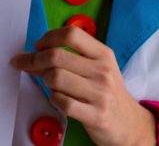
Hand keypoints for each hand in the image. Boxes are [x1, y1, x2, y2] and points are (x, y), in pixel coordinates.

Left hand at [11, 27, 156, 145]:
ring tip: (49, 84)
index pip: (71, 34)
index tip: (38, 46)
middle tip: (28, 64)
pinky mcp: (95, 115)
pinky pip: (62, 102)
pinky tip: (58, 99)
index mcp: (103, 54)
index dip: (48, 38)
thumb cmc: (107, 92)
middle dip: (35, 59)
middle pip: (57, 56)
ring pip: (55, 78)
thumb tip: (35, 53)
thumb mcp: (98, 68)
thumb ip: (72, 58)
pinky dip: (54, 99)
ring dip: (45, 80)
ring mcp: (100, 94)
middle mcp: (103, 71)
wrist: (130, 124)